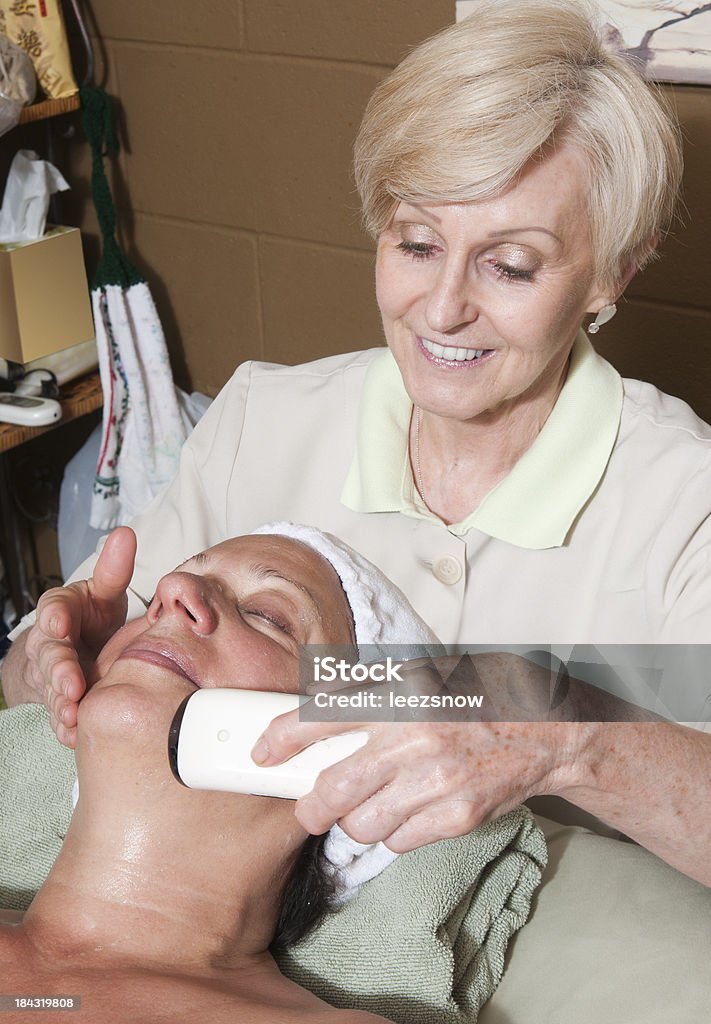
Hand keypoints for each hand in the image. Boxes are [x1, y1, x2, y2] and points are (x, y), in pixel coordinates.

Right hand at [20, 527, 136, 746]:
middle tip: (71, 683)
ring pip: (52, 690)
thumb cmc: (92, 617)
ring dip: (61, 703)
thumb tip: (125, 534)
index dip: (55, 618)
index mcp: (60, 611)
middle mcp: (49, 645)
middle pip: (50, 657)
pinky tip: (75, 734)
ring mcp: (52, 677)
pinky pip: (59, 717)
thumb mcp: (102, 591)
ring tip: (73, 712)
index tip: (61, 623)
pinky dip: (66, 727)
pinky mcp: (60, 702)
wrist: (79, 651)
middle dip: (59, 670)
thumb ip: (113, 569)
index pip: (52, 610)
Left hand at [253, 653, 586, 850]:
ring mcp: (436, 781)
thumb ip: (371, 693)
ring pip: (361, 824)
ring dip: (353, 822)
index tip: (263, 751)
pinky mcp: (456, 815)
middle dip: (308, 806)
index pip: (321, 716)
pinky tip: (403, 815)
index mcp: (400, 696)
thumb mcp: (421, 676)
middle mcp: (414, 738)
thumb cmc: (478, 699)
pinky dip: (391, 834)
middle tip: (307, 806)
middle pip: (331, 789)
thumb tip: (314, 709)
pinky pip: (398, 842)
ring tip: (365, 807)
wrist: (544, 731)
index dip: (281, 737)